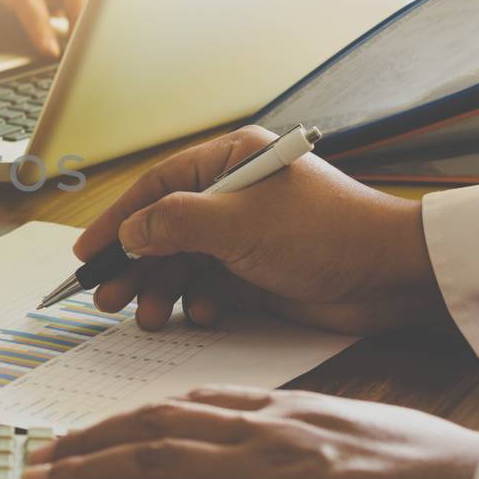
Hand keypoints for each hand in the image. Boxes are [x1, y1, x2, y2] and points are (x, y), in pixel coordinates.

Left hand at [22, 387, 478, 478]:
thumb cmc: (441, 478)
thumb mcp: (364, 439)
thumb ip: (314, 445)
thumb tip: (291, 467)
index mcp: (287, 412)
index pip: (187, 406)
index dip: (130, 418)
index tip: (93, 430)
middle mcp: (263, 433)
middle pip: (152, 425)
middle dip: (88, 441)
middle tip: (40, 454)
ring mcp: (262, 473)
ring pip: (149, 462)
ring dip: (82, 472)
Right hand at [76, 126, 447, 334]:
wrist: (392, 276)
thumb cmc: (323, 233)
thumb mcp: (236, 222)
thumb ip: (173, 223)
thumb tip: (131, 232)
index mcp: (229, 161)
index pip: (155, 188)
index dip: (117, 221)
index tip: (87, 253)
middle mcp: (234, 195)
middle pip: (163, 230)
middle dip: (134, 266)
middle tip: (105, 298)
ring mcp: (245, 236)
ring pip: (182, 264)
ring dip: (161, 291)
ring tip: (147, 318)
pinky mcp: (258, 274)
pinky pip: (208, 288)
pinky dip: (197, 304)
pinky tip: (198, 315)